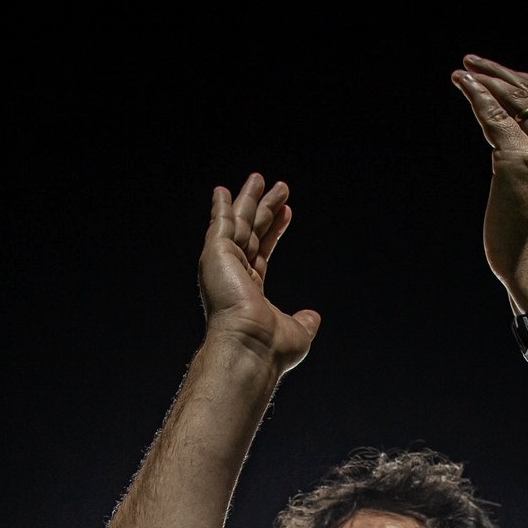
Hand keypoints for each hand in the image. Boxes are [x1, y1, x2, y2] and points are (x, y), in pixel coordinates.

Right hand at [199, 173, 320, 371]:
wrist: (251, 348)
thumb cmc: (271, 348)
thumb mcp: (297, 331)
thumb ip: (304, 321)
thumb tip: (312, 316)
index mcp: (248, 292)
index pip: (263, 253)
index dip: (275, 231)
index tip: (287, 212)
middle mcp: (233, 277)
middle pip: (251, 234)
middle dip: (263, 210)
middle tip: (278, 188)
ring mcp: (223, 265)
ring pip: (237, 225)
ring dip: (248, 201)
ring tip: (259, 179)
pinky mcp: (215, 256)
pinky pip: (219, 225)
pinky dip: (220, 208)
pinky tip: (224, 192)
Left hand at [451, 56, 527, 309]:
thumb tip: (505, 162)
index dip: (527, 84)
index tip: (503, 76)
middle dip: (503, 74)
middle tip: (475, 63)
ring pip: (515, 99)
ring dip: (488, 79)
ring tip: (465, 70)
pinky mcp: (515, 161)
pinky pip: (494, 117)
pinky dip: (477, 95)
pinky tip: (462, 85)